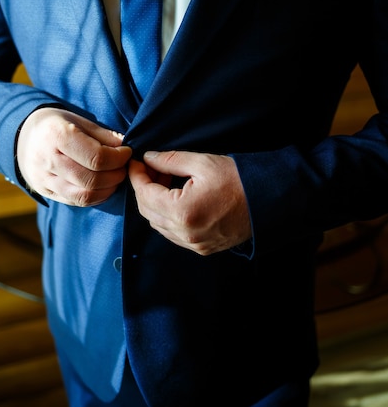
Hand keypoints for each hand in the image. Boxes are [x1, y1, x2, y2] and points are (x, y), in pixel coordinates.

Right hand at [16, 107, 131, 205]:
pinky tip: (103, 187)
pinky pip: (75, 201)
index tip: (127, 153)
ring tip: (115, 177)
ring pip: (84, 195)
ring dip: (108, 189)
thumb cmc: (57, 125)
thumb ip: (103, 135)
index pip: (96, 157)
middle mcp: (48, 160)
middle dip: (116, 175)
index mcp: (57, 135)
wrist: (23, 136)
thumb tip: (124, 147)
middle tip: (123, 167)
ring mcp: (44, 179)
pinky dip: (95, 197)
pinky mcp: (45, 192)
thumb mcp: (79, 121)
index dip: (118, 158)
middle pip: (92, 179)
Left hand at [129, 150, 251, 255]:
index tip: (137, 162)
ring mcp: (193, 244)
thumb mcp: (203, 163)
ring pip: (158, 225)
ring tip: (165, 181)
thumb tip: (149, 159)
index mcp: (182, 211)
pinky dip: (166, 217)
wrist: (269, 201)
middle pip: (147, 212)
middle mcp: (185, 233)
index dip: (137, 176)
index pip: (144, 194)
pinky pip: (172, 234)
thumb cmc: (239, 180)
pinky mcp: (202, 248)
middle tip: (151, 169)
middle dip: (144, 188)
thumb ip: (171, 161)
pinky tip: (175, 198)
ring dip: (154, 203)